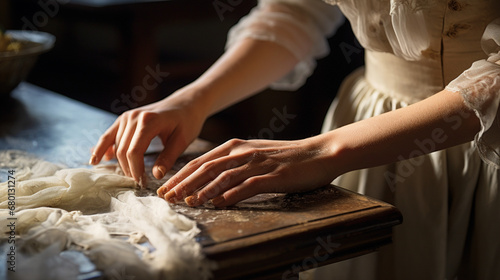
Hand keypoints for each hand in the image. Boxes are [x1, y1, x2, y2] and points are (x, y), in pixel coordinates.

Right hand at [89, 88, 206, 185]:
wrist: (186, 103)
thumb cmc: (187, 121)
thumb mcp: (182, 140)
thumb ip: (168, 158)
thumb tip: (156, 176)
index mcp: (148, 121)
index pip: (134, 152)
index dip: (136, 170)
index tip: (143, 183)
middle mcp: (133, 117)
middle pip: (123, 150)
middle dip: (129, 169)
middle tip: (139, 183)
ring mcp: (126, 116)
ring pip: (115, 145)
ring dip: (119, 163)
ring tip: (129, 176)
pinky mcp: (124, 119)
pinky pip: (108, 135)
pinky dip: (102, 148)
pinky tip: (96, 160)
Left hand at [157, 137, 337, 206]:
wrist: (318, 153)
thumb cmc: (286, 157)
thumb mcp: (255, 154)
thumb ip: (233, 164)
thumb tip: (212, 184)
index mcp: (236, 147)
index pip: (201, 162)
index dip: (181, 176)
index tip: (166, 188)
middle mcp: (242, 152)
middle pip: (206, 168)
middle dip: (183, 184)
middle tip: (167, 198)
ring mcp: (256, 163)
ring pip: (222, 177)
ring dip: (202, 190)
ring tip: (187, 203)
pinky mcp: (271, 176)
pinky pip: (246, 186)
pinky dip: (230, 195)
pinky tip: (218, 204)